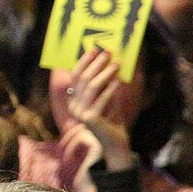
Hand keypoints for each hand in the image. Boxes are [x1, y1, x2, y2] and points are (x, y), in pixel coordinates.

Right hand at [66, 47, 134, 170]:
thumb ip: (103, 84)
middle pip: (83, 79)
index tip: (95, 50)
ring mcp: (80, 113)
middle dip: (96, 64)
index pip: (75, 76)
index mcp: (74, 100)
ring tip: (117, 64)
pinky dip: (111, 88)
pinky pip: (101, 98)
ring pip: (91, 86)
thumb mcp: (106, 97)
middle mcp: (73, 105)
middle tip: (109, 53)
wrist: (115, 141)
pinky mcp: (90, 118)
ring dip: (105, 73)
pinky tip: (119, 81)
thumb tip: (107, 61)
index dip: (84, 62)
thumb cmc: (111, 118)